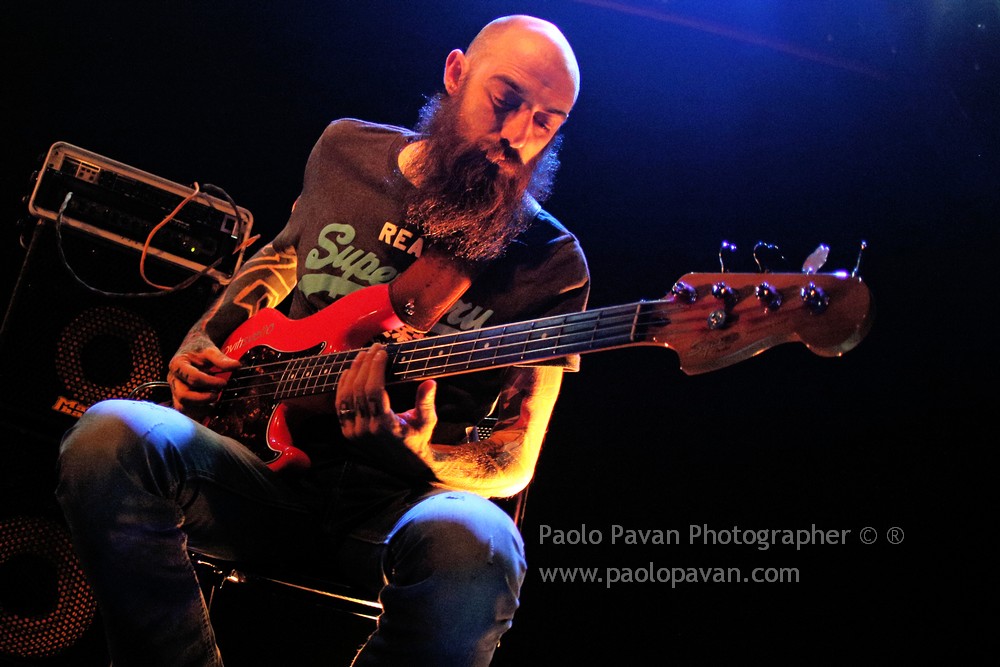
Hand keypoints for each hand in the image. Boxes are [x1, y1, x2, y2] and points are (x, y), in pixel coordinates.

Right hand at [167, 338, 240, 414]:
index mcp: (177, 365)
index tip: (224, 383)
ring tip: (214, 401)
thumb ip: (221, 358)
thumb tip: (236, 366)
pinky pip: (186, 411)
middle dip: (203, 398)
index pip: (193, 378)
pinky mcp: (179, 397)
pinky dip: (198, 412)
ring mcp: (175, 390)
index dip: (210, 383)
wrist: (192, 348)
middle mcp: (173, 379)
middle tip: (217, 395)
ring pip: (182, 406)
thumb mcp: (209, 349)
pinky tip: (210, 406)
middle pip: (183, 396)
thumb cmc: (199, 349)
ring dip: (200, 407)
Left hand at [336, 343, 437, 460]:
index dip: (376, 368)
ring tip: (362, 356)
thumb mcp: (426, 421)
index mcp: (385, 426)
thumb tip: (430, 382)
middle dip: (365, 365)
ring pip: (346, 396)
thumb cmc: (418, 439)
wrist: (405, 464)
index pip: (374, 390)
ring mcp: (353, 432)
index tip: (382, 352)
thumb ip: (425, 402)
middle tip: (373, 348)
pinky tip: (349, 372)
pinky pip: (340, 405)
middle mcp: (365, 430)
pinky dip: (343, 387)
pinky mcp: (347, 432)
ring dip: (353, 373)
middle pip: (359, 390)